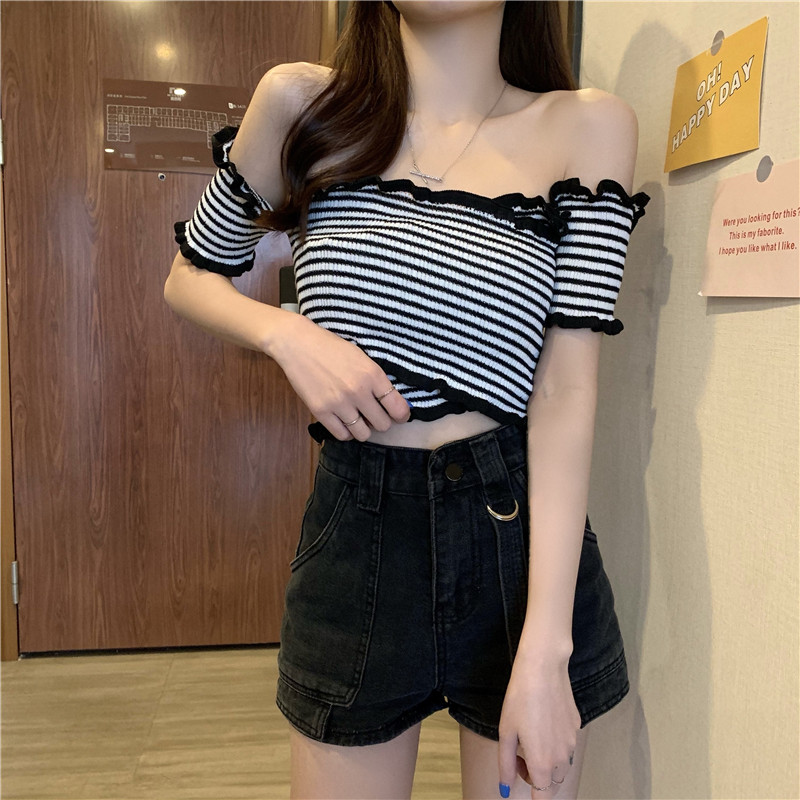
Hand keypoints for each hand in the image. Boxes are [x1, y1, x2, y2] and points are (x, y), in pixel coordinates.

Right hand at [270, 314, 410, 440]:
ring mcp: (339, 404)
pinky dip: (347, 432)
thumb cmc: (331, 348)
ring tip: (359, 420)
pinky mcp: (321, 412)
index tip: (399, 417)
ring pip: (363, 434)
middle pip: (382, 425)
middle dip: (381, 422)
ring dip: (364, 429)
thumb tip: (391, 402)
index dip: (402, 416)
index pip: (398, 408)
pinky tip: (345, 423)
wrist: (298, 344)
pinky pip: (342, 435)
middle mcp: (358, 391)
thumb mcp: (362, 357)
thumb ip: (376, 379)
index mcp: (372, 375)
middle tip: (375, 416)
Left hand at [498, 649, 579, 798]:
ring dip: (547, 761)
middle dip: (537, 778)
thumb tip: (505, 789)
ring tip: (530, 736)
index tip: (521, 777)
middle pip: (553, 783)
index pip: (542, 796)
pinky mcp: (577, 725)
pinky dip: (555, 743)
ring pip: (562, 765)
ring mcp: (572, 741)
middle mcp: (562, 757)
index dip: (532, 794)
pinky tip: (543, 721)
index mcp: (543, 763)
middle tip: (519, 755)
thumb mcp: (506, 732)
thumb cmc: (520, 699)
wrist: (543, 669)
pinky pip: (567, 744)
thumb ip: (506, 765)